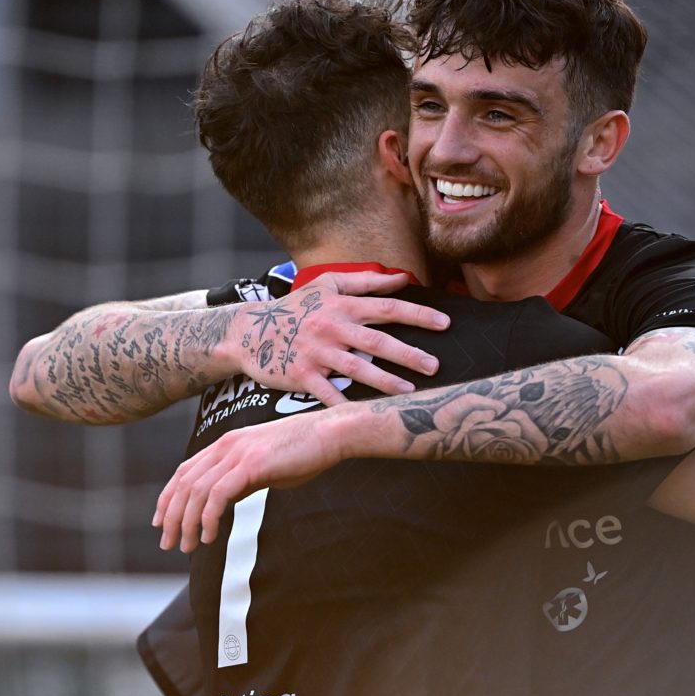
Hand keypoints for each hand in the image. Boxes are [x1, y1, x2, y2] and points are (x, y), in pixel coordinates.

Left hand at [153, 411, 345, 551]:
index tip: (160, 521)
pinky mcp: (251, 465)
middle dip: (171, 516)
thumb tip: (224, 501)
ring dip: (187, 523)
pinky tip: (208, 537)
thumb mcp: (264, 466)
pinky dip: (208, 518)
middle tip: (168, 543)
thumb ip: (241, 479)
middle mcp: (225, 446)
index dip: (168, 497)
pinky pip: (218, 496)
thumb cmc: (303, 452)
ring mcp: (237, 454)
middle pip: (184, 484)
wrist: (330, 434)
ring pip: (196, 492)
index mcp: (225, 444)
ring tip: (186, 546)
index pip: (184, 471)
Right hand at [228, 271, 449, 405]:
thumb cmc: (294, 308)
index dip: (418, 315)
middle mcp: (332, 327)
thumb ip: (365, 282)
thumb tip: (401, 278)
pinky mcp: (301, 374)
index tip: (444, 324)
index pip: (387, 308)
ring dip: (386, 381)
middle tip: (435, 366)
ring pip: (357, 369)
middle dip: (409, 354)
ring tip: (410, 391)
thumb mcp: (326, 286)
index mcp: (342, 306)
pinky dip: (344, 405)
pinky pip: (328, 393)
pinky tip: (363, 416)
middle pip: (377, 341)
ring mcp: (317, 352)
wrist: (250, 331)